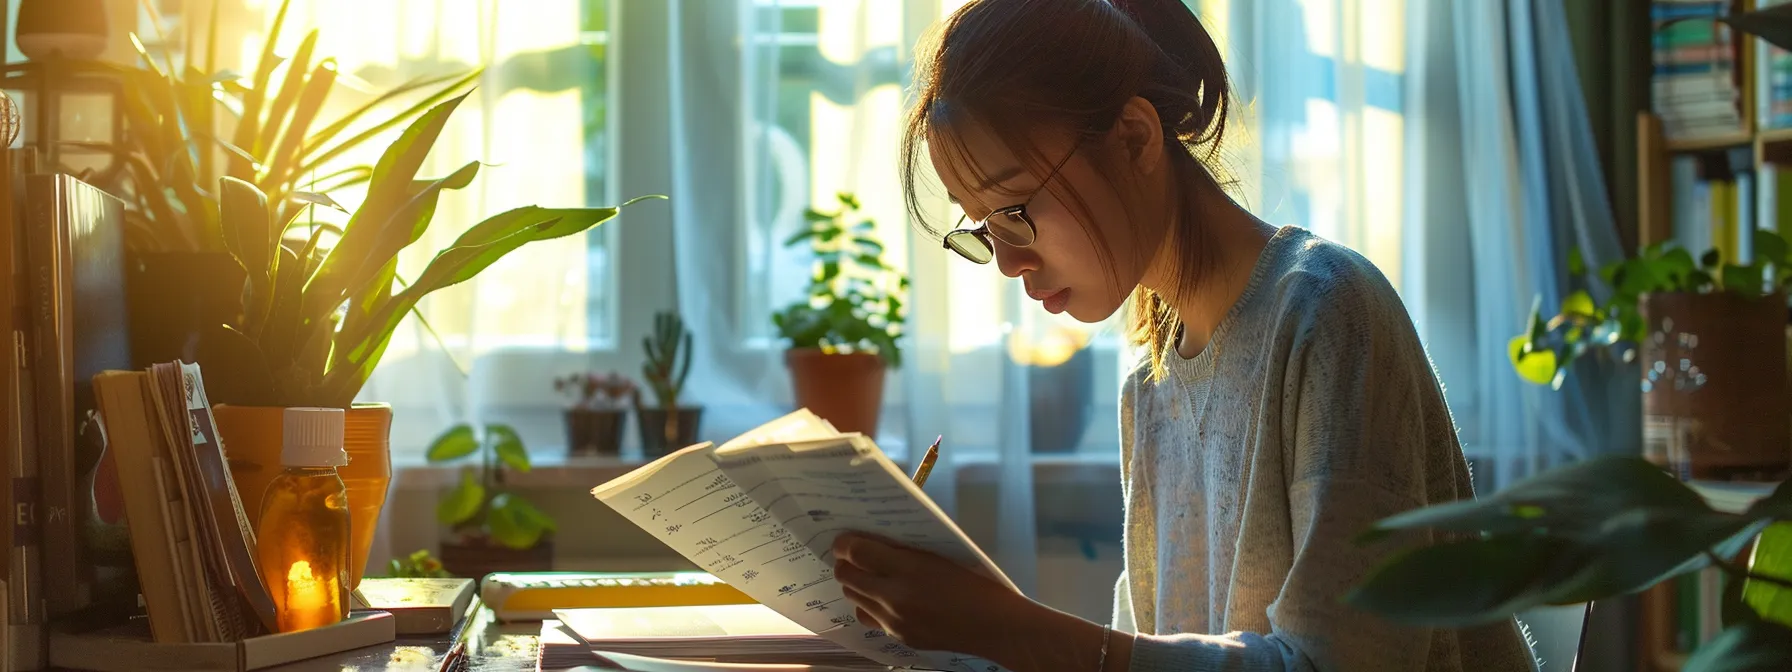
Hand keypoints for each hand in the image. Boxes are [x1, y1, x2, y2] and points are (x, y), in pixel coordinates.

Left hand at [830, 532, 1056, 661]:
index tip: (844, 539)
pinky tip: (885, 599)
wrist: (995, 625)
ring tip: (868, 576)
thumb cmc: (976, 583)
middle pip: (847, 576)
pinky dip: (871, 606)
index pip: (857, 552)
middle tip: (853, 554)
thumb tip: (876, 541)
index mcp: (909, 568)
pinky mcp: (900, 637)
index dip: (845, 543)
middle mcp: (895, 597)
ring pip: (854, 598)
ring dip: (856, 584)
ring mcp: (894, 621)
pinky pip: (870, 618)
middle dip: (845, 563)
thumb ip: (906, 550)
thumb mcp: (941, 555)